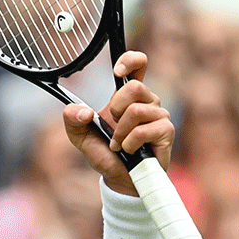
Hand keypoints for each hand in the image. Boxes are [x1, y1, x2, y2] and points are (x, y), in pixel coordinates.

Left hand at [62, 51, 173, 196]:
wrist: (118, 178)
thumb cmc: (104, 153)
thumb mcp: (79, 135)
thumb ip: (72, 119)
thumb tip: (83, 111)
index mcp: (127, 96)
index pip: (138, 65)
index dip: (131, 60)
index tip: (117, 71)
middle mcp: (146, 101)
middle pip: (135, 86)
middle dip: (116, 107)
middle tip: (113, 124)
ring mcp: (159, 116)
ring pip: (137, 111)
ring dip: (120, 132)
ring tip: (118, 144)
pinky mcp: (166, 132)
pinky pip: (144, 130)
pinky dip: (130, 142)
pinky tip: (129, 150)